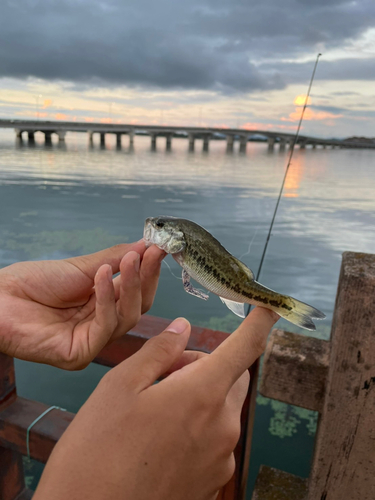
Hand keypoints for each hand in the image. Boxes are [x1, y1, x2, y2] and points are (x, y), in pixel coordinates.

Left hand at [0, 240, 164, 368]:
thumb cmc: (34, 283)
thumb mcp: (82, 266)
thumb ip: (115, 259)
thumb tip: (146, 245)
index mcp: (103, 303)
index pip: (138, 291)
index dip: (150, 270)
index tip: (160, 247)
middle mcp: (101, 324)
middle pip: (139, 306)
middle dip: (147, 278)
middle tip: (151, 253)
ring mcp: (92, 341)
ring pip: (127, 317)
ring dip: (130, 285)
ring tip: (128, 260)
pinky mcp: (80, 354)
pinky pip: (104, 327)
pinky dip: (106, 299)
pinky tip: (102, 276)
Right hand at [34, 307, 278, 499]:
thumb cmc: (97, 450)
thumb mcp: (120, 387)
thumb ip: (159, 351)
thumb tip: (183, 328)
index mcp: (203, 395)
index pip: (245, 347)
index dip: (261, 322)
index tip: (269, 307)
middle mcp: (223, 427)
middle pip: (232, 377)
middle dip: (206, 364)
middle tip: (165, 372)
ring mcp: (221, 459)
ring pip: (222, 408)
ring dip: (200, 397)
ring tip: (155, 410)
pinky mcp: (213, 483)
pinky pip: (215, 439)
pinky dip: (198, 427)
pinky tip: (160, 440)